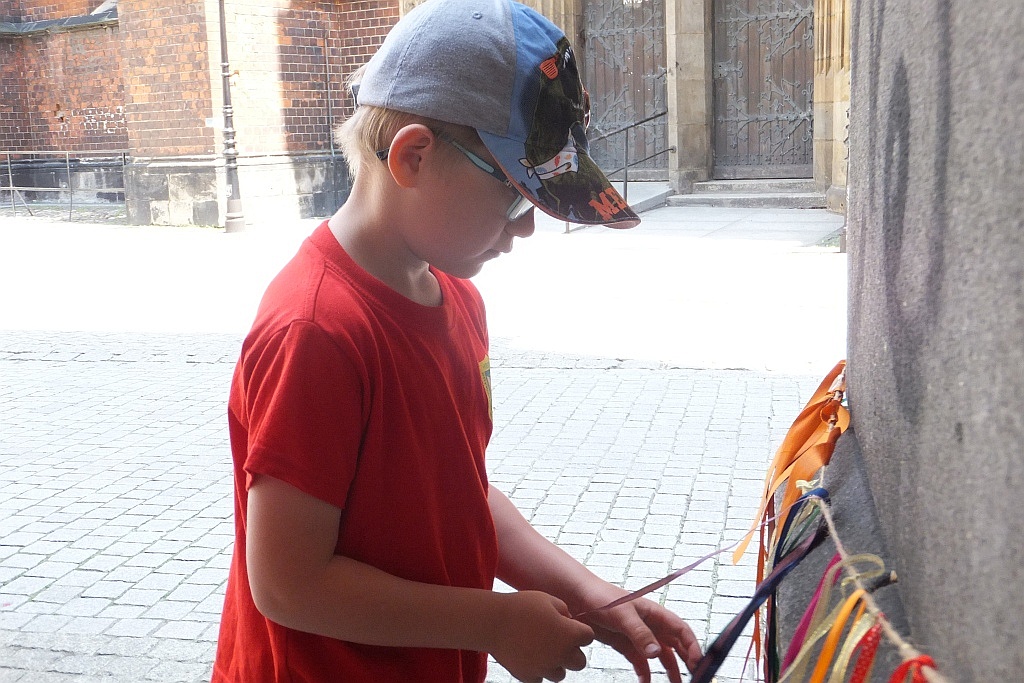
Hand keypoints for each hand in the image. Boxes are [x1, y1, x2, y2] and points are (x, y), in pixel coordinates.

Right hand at [490, 591, 594, 682]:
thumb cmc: (520, 606)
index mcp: (569, 634)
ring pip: (560, 674)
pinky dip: (537, 671)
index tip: (571, 627)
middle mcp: (561, 654)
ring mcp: (545, 668)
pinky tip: (529, 657)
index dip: (580, 631)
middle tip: (559, 642)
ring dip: (555, 663)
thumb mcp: (547, 599)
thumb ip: (563, 610)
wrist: (493, 622)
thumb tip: (568, 620)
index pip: (588, 637)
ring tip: (542, 650)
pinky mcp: (529, 676)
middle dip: (572, 652)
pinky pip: (540, 678)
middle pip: (580, 662)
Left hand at [576, 589, 701, 682]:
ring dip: (669, 670)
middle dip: (686, 661)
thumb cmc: (601, 598)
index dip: (692, 646)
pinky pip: (640, 662)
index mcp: (655, 613)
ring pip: (660, 656)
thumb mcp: (622, 615)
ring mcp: (639, 636)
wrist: (578, 598)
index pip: (681, 630)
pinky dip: (645, 673)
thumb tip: (656, 652)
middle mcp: (650, 625)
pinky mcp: (626, 645)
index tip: (698, 663)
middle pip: (675, 645)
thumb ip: (639, 633)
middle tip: (695, 677)